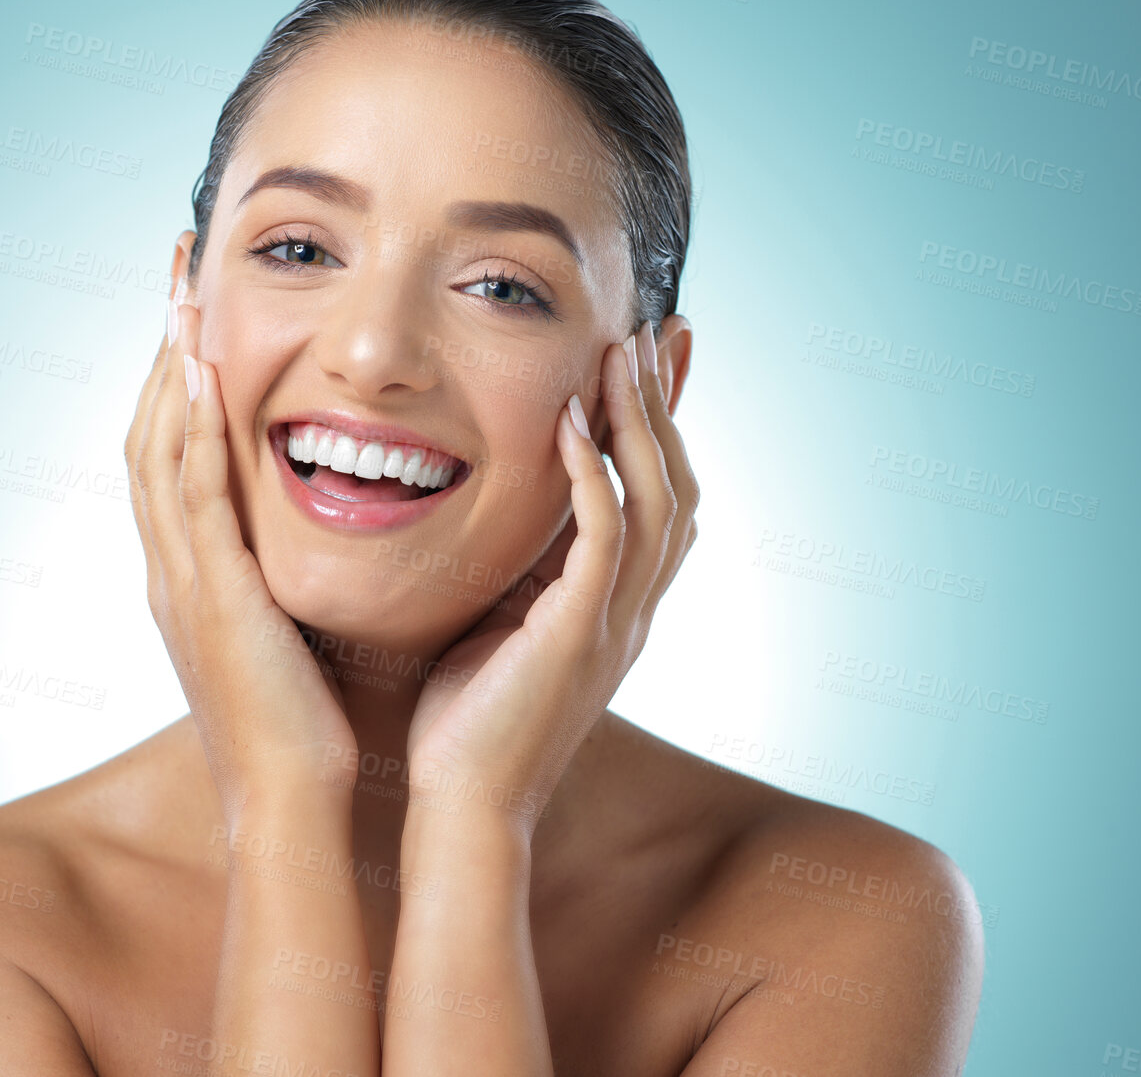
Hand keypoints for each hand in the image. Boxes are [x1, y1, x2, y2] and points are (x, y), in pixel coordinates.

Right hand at [124, 292, 358, 820]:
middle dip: (164, 348)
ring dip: (171, 368)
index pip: (170, 453)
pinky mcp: (213, 597)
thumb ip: (281, 576)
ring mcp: (183, 581)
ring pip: (160, 450)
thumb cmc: (302, 723)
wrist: (290, 798)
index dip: (178, 378)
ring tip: (184, 293)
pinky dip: (194, 431)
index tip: (196, 310)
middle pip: (149, 432)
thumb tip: (313, 537)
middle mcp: (171, 567)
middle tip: (177, 272)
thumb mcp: (284, 630)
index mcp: (188, 573)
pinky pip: (195, 497)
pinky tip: (207, 375)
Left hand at [404, 323, 699, 828]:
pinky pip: (603, 539)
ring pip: (655, 501)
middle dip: (667, 406)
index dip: (663, 428)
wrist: (462, 806)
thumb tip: (501, 510)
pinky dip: (594, 475)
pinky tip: (572, 420)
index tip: (650, 359)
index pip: (660, 499)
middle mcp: (631, 611)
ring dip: (640, 422)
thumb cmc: (466, 723)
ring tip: (619, 352)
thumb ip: (520, 571)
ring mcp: (614, 624)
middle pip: (678, 486)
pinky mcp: (580, 636)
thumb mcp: (502, 626)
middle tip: (652, 333)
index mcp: (615, 608)